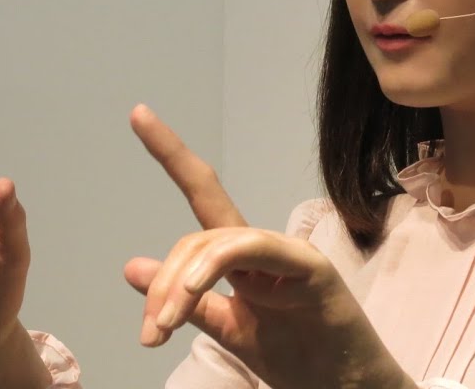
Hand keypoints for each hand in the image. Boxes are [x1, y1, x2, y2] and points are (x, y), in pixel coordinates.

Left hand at [122, 105, 413, 388]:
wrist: (343, 388)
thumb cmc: (296, 357)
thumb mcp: (229, 330)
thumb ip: (187, 301)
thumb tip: (130, 266)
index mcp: (244, 258)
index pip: (203, 195)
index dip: (171, 154)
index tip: (138, 113)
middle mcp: (264, 246)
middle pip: (196, 237)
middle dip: (162, 283)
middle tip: (149, 335)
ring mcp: (290, 253)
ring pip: (217, 242)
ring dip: (178, 285)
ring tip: (162, 330)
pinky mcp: (312, 267)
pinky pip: (253, 248)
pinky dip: (212, 266)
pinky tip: (187, 295)